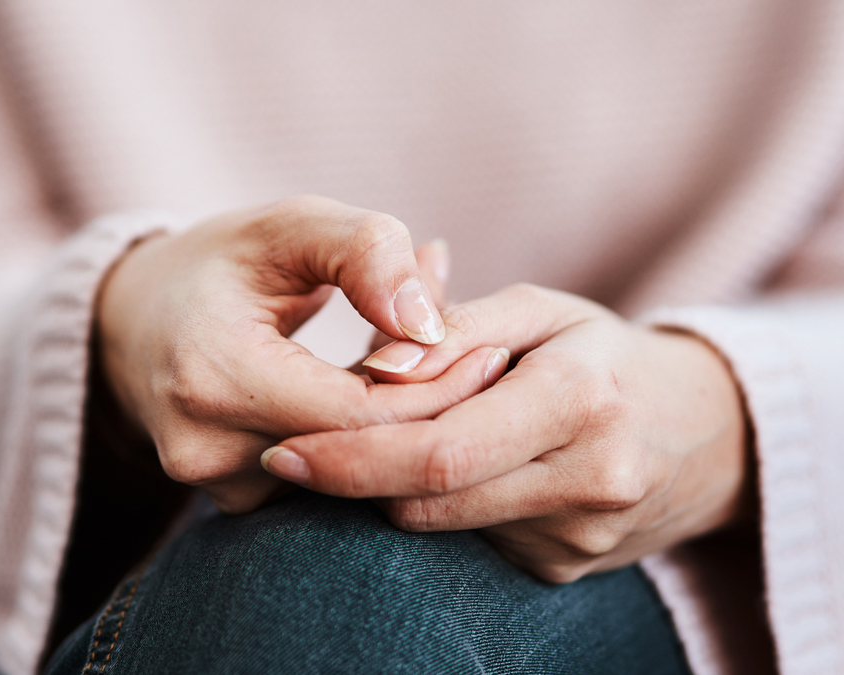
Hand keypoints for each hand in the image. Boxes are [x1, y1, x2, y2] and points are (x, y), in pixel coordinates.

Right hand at [97, 195, 503, 512]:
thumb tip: (431, 327)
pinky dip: (360, 445)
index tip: (490, 351)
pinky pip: (322, 484)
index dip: (437, 388)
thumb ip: (366, 254)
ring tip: (426, 369)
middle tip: (482, 362)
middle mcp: (206, 449)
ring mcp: (214, 487)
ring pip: (348, 477)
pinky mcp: (229, 504)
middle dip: (428, 411)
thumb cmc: (218, 263)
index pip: (362, 414)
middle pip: (361, 455)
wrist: (130, 323)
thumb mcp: (289, 225)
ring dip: (397, 429)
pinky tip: (376, 399)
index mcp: (214, 374)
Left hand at [262, 283, 751, 581]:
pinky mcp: (565, 569)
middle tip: (297, 453)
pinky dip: (443, 505)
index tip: (284, 452)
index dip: (349, 459)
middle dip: (353, 478)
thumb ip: (453, 327)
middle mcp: (588, 480)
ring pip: (440, 525)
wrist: (705, 432)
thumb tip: (375, 368)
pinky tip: (461, 468)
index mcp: (581, 400)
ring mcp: (579, 538)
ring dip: (398, 486)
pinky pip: (469, 540)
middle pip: (427, 501)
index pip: (438, 453)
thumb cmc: (602, 353)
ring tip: (406, 436)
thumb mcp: (538, 310)